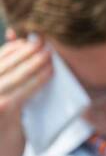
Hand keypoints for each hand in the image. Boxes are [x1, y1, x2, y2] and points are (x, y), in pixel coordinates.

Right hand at [0, 29, 53, 155]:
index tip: (30, 39)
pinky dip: (38, 80)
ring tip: (49, 55)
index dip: (13, 47)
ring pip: (15, 75)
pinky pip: (23, 91)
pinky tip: (50, 73)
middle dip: (26, 51)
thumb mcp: (1, 92)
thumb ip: (6, 68)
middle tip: (44, 42)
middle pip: (4, 63)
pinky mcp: (3, 110)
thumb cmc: (1, 120)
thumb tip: (15, 35)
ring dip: (34, 62)